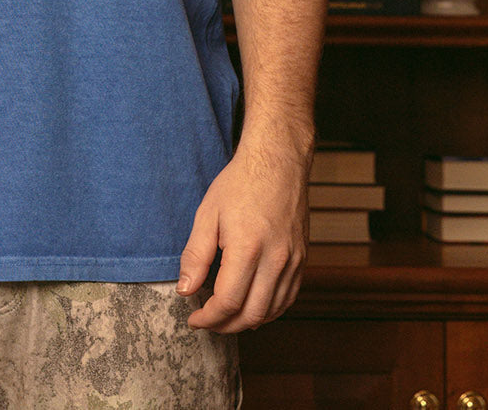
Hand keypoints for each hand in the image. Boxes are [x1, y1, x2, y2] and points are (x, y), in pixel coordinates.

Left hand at [176, 137, 309, 333]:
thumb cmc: (240, 184)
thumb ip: (195, 255)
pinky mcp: (302, 259)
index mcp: (247, 247)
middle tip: (207, 322)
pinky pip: (288, 298)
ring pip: (272, 311)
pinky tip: (252, 307)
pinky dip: (269, 311)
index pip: (228, 301)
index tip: (194, 318)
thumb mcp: (207, 214)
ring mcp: (292, 261)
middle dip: (225, 326)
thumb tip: (185, 290)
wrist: (277, 162)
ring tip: (226, 318)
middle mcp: (275, 258)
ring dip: (247, 322)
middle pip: (252, 314)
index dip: (208, 317)